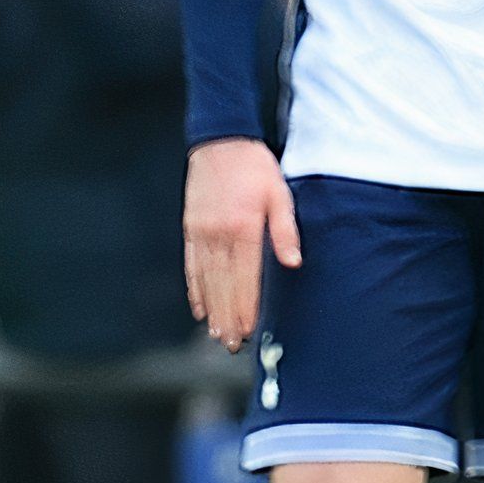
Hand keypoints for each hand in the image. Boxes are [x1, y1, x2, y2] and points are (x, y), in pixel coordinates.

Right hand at [184, 137, 297, 351]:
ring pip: (205, 278)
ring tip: (215, 334)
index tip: (249, 328)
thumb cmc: (253, 165)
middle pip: (222, 283)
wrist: (219, 139)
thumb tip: (292, 262)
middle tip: (232, 343)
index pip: (245, 276)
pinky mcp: (191, 228)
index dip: (246, 305)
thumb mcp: (279, 192)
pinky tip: (198, 306)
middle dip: (227, 316)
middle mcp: (218, 233)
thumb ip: (285, 230)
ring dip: (211, 309)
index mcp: (243, 226)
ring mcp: (201, 232)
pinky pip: (191, 264)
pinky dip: (194, 288)